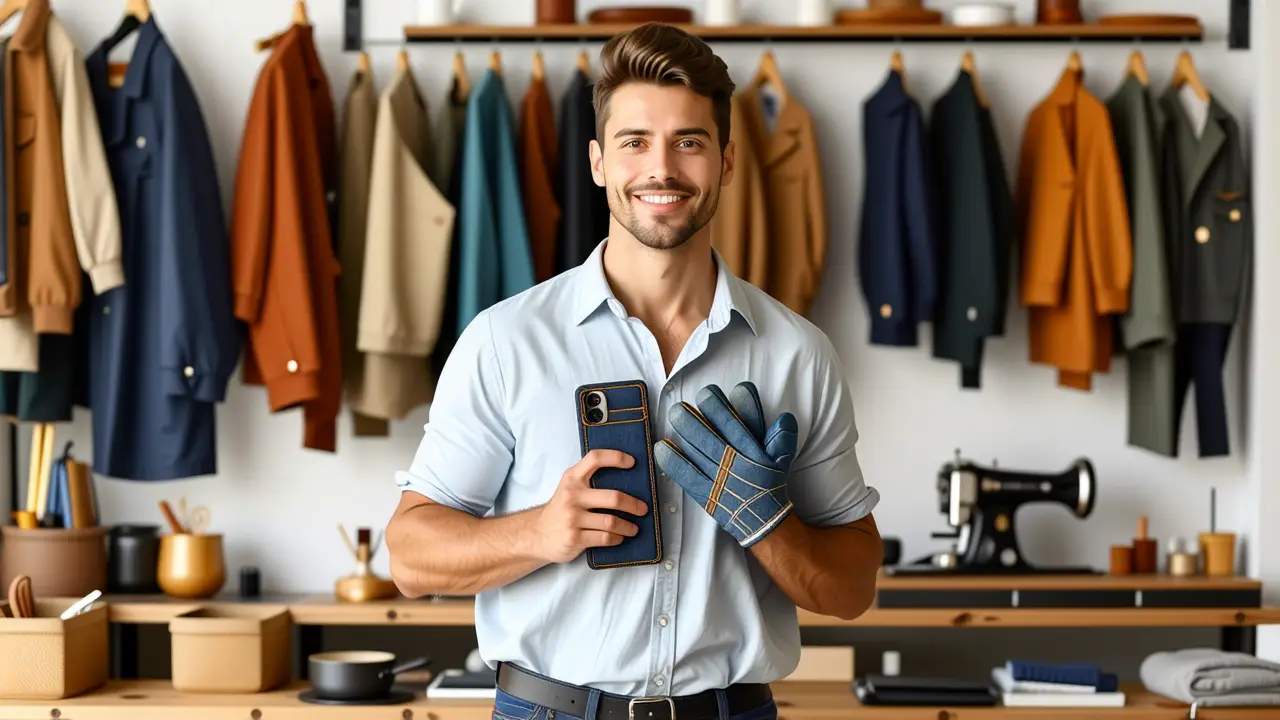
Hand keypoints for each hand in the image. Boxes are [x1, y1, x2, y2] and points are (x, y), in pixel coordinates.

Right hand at [532, 449, 649, 563]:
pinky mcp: (575, 537)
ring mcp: (572, 517)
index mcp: (572, 478)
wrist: (537, 534)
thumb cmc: (561, 510)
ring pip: (611, 522)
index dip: (616, 457)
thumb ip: (588, 481)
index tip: (632, 463)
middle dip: (633, 505)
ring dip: (628, 526)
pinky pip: (604, 538)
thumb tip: (627, 482)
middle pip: (613, 498)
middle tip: (643, 509)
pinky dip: (617, 538)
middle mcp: (572, 495)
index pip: (595, 458)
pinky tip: (619, 537)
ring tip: (634, 528)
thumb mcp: (569, 488)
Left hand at [654, 382, 797, 546]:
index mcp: (752, 454)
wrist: (765, 522)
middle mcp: (734, 465)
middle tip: (680, 406)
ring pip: (698, 452)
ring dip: (684, 433)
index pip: (735, 425)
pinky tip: (662, 447)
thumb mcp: (782, 461)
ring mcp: (719, 480)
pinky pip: (688, 476)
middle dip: (694, 419)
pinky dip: (674, 462)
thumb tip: (785, 417)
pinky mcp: (707, 495)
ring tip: (673, 415)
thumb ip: (782, 439)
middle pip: (710, 437)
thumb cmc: (770, 486)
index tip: (708, 394)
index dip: (720, 408)